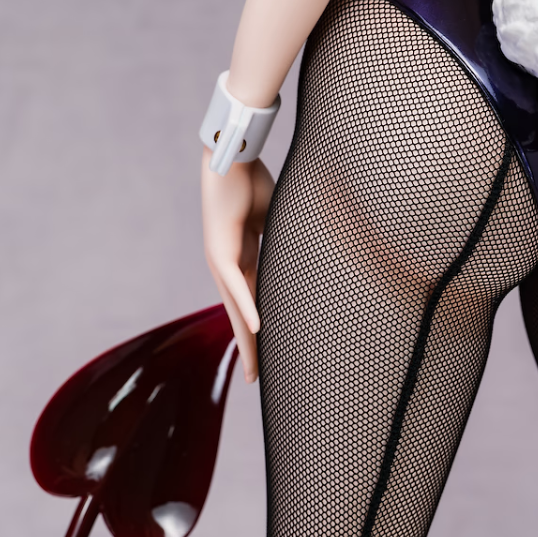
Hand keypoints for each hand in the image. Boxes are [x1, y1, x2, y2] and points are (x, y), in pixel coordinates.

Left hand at [201, 150, 273, 382]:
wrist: (231, 157)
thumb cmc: (252, 179)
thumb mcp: (276, 217)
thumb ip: (287, 238)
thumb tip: (317, 245)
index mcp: (241, 256)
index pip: (252, 300)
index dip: (258, 327)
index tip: (265, 349)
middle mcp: (228, 264)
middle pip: (240, 314)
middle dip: (248, 346)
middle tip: (254, 378)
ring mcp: (222, 260)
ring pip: (237, 308)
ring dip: (246, 339)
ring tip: (254, 371)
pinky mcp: (220, 251)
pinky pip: (239, 283)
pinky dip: (247, 305)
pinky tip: (256, 328)